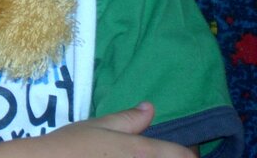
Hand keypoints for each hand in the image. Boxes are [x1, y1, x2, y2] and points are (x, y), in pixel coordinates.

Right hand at [0, 102, 198, 156]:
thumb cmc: (71, 145)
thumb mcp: (97, 125)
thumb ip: (127, 119)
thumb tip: (151, 107)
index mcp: (140, 151)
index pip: (182, 155)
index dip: (188, 153)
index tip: (186, 152)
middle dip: (173, 157)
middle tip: (160, 151)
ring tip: (142, 153)